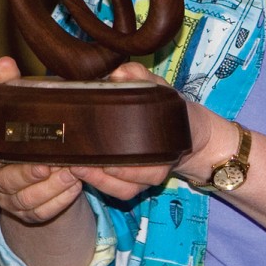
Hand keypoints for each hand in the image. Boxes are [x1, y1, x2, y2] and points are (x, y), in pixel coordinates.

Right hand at [0, 57, 84, 224]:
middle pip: (3, 183)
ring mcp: (13, 199)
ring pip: (26, 200)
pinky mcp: (34, 212)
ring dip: (49, 187)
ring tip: (71, 172)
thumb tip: (5, 62)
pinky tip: (76, 184)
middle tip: (46, 164)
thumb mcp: (16, 107)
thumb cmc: (25, 131)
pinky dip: (61, 199)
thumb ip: (8, 86)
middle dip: (25, 175)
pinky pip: (45, 211)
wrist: (44, 166)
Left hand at [68, 61, 220, 198]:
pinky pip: (120, 192)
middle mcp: (158, 169)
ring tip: (77, 168)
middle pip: (130, 184)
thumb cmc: (170, 107)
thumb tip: (118, 73)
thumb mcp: (159, 87)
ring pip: (123, 191)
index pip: (148, 169)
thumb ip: (140, 76)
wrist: (188, 128)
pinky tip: (85, 172)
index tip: (105, 161)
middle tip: (79, 163)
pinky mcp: (138, 182)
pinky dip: (103, 186)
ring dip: (99, 183)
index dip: (126, 169)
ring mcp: (147, 179)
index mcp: (166, 149)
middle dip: (103, 177)